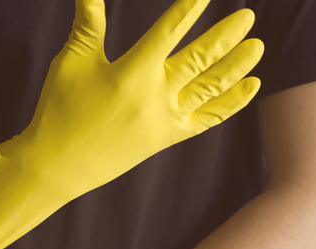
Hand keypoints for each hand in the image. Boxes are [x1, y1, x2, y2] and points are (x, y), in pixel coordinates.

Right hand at [0, 0, 263, 248]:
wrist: (58, 166)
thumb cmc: (59, 109)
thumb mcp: (71, 61)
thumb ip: (87, 22)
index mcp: (131, 71)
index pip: (169, 30)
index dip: (191, 7)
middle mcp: (154, 95)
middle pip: (201, 58)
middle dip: (227, 35)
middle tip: (248, 16)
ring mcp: (164, 119)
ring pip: (211, 88)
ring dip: (236, 66)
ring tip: (257, 46)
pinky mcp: (166, 138)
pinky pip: (207, 119)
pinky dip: (231, 103)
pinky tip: (250, 86)